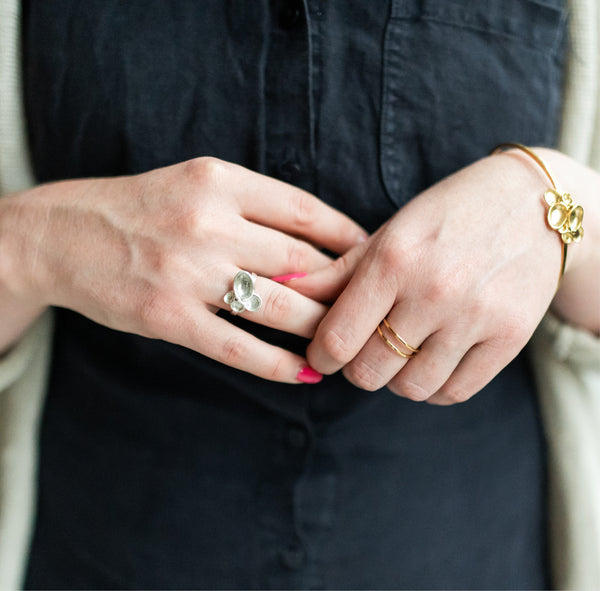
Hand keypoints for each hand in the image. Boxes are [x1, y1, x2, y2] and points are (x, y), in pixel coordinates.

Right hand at [0, 157, 364, 380]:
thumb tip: (318, 239)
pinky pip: (240, 347)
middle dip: (342, 287)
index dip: (348, 237)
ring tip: (344, 339)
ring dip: (321, 326)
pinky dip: (279, 364)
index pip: (306, 211)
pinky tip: (306, 373)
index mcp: (220, 181)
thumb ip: (255, 205)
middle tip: (368, 304)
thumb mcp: (198, 183)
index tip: (370, 256)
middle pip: (302, 260)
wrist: (63, 235)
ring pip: (280, 306)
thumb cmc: (141, 207)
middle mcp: (208, 224)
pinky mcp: (169, 318)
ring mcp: (189, 273)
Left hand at [291, 150, 595, 403]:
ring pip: (411, 388)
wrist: (532, 204)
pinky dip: (434, 387)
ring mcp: (476, 317)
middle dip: (357, 367)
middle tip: (364, 349)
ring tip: (400, 352)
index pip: (337, 338)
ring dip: (396, 379)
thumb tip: (284, 291)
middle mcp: (434, 291)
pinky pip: (455, 392)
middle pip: (369, 371)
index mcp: (394, 259)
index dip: (321, 355)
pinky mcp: (510, 338)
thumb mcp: (388, 234)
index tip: (324, 353)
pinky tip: (430, 363)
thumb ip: (336, 272)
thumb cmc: (447, 215)